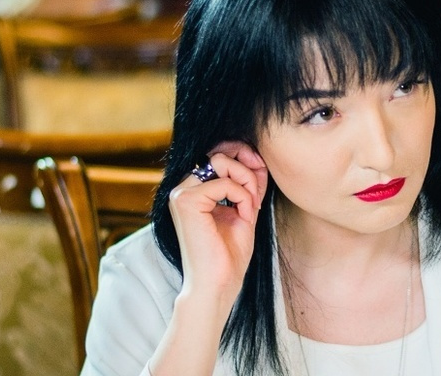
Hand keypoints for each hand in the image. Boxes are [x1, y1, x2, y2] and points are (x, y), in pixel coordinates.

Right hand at [168, 141, 267, 300]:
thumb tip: (255, 156)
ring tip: (252, 207)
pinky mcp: (186, 202)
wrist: (218, 285)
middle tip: (257, 195)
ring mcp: (181, 194)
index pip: (218, 156)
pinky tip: (244, 216)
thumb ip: (247, 184)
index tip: (260, 172)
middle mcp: (182, 189)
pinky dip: (242, 197)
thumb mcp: (244, 209)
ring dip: (246, 182)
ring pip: (221, 163)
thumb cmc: (229, 255)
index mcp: (193, 191)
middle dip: (247, 168)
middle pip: (220, 154)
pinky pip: (225, 184)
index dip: (243, 157)